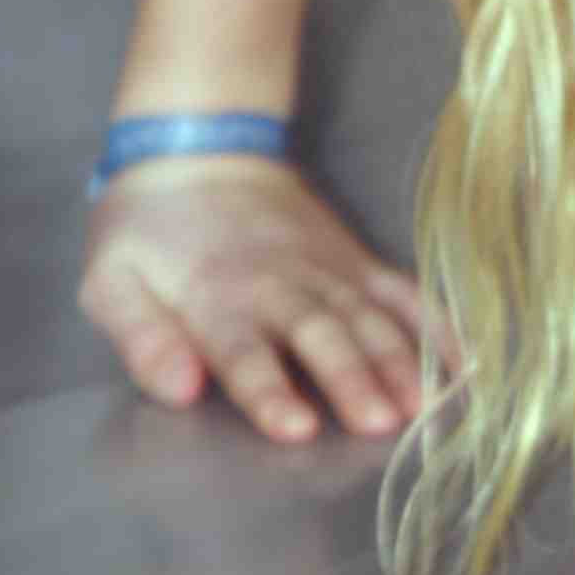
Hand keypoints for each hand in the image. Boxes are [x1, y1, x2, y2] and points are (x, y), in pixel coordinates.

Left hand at [78, 153, 438, 448]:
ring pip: (369, 318)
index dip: (270, 390)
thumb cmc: (146, 230)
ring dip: (399, 362)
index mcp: (217, 297)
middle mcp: (280, 285)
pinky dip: (436, 325)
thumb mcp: (110, 282)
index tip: (298, 428)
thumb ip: (141, 338)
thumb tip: (179, 388)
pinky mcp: (355, 261)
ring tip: (425, 407)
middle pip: (320, 335)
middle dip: (352, 378)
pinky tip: (464, 365)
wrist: (199, 146)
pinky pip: (403, 292)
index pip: (244, 352)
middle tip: (381, 423)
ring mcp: (326, 270)